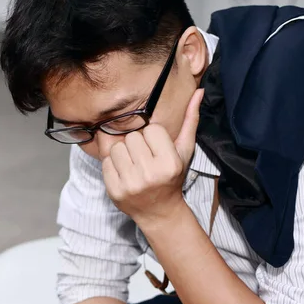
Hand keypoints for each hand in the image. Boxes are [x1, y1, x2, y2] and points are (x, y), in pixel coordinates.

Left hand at [102, 89, 203, 225]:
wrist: (159, 212)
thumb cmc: (172, 176)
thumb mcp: (184, 151)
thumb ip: (190, 121)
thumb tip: (198, 91)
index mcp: (169, 163)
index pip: (151, 130)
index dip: (153, 137)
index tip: (157, 150)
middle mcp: (150, 174)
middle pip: (131, 138)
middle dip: (136, 145)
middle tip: (144, 158)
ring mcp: (130, 184)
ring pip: (115, 148)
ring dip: (122, 154)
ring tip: (133, 165)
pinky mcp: (114, 191)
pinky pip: (105, 163)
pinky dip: (112, 166)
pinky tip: (124, 174)